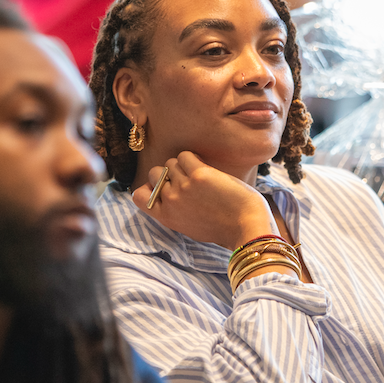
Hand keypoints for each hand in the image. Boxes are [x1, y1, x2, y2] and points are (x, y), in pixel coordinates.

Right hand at [132, 152, 278, 249]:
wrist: (246, 225)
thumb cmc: (222, 227)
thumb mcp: (188, 226)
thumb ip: (174, 210)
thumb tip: (166, 189)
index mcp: (166, 217)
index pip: (138, 195)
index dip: (149, 187)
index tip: (162, 187)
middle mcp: (170, 201)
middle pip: (155, 173)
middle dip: (168, 172)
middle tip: (186, 178)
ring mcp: (183, 187)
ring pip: (171, 162)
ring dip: (183, 165)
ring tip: (200, 175)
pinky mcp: (198, 174)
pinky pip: (186, 155)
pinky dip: (194, 158)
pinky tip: (205, 168)